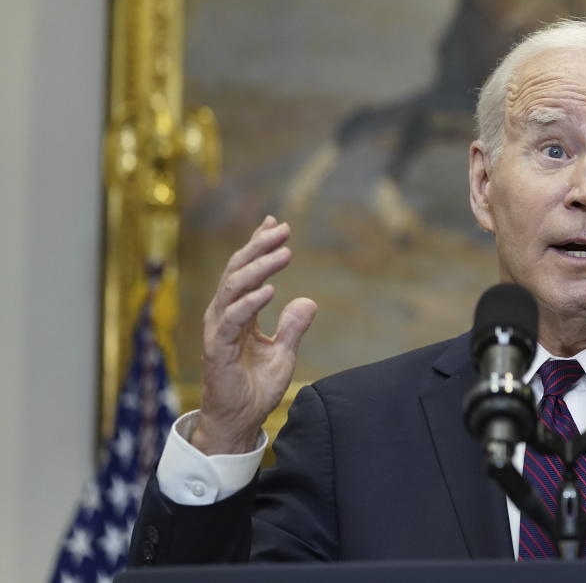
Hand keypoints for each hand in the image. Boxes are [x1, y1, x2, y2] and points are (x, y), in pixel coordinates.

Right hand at [192, 216, 316, 454]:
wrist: (240, 421)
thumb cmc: (256, 388)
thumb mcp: (283, 352)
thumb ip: (293, 326)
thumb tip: (307, 300)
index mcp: (238, 314)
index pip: (246, 271)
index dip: (258, 246)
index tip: (276, 223)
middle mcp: (224, 317)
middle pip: (238, 272)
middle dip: (260, 247)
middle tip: (283, 230)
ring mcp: (219, 331)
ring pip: (233, 289)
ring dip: (259, 269)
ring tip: (284, 254)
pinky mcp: (219, 349)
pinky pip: (233, 320)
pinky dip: (250, 302)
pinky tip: (270, 289)